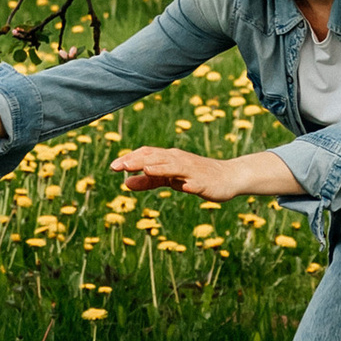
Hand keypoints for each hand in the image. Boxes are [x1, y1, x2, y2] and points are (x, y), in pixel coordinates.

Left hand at [114, 144, 240, 201]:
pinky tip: (183, 187)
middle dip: (138, 161)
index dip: (130, 159)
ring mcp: (192, 171)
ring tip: (146, 169)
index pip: (146, 154)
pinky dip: (188, 183)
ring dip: (161, 167)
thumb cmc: (195, 177)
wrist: (228, 177)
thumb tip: (125, 182)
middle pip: (156, 157)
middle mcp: (179, 160)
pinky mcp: (204, 182)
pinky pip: (195, 182)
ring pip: (174, 166)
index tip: (112, 167)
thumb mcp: (169, 180)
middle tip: (119, 166)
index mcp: (169, 158)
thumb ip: (148, 181)